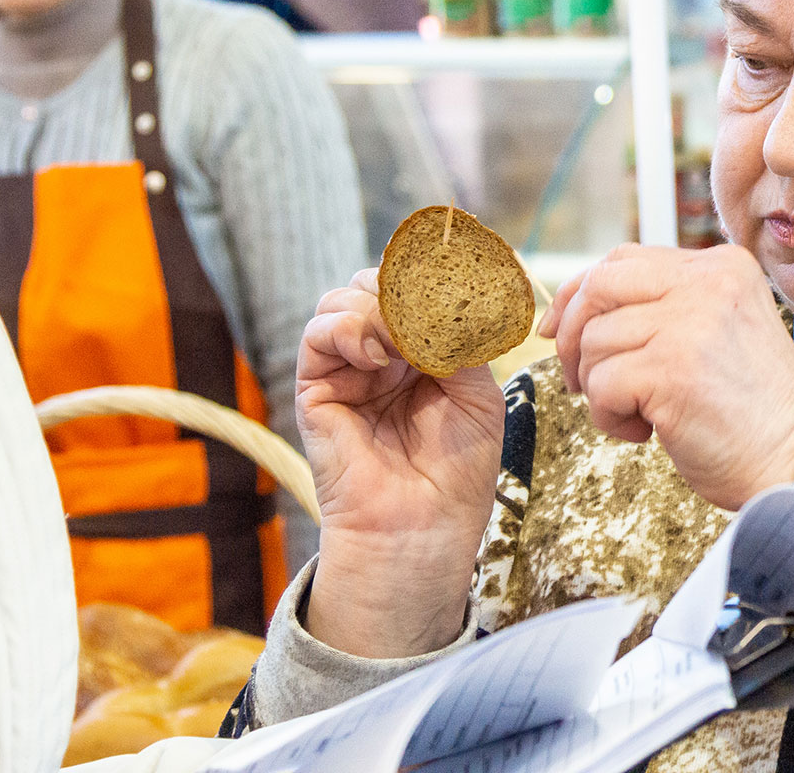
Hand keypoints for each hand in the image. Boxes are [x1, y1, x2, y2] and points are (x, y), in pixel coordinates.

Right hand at [296, 269, 505, 656]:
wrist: (425, 525)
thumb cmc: (458, 469)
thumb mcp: (477, 393)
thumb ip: (459, 340)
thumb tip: (436, 297)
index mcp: (421, 352)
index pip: (411, 289)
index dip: (426, 272)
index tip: (455, 269)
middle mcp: (381, 355)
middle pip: (374, 283)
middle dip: (404, 288)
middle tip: (433, 316)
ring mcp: (347, 370)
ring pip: (343, 299)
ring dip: (380, 307)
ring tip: (407, 345)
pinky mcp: (316, 389)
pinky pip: (318, 333)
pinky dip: (350, 328)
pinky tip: (379, 357)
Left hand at [546, 245, 793, 510]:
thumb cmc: (751, 407)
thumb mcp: (717, 329)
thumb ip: (666, 306)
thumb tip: (575, 310)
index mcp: (720, 267)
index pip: (623, 259)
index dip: (578, 293)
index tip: (557, 329)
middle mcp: (706, 283)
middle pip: (599, 285)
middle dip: (572, 333)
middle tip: (583, 378)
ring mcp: (690, 324)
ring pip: (595, 341)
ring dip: (599, 387)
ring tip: (640, 413)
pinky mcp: (672, 370)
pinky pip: (601, 384)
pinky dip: (609, 416)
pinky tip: (647, 431)